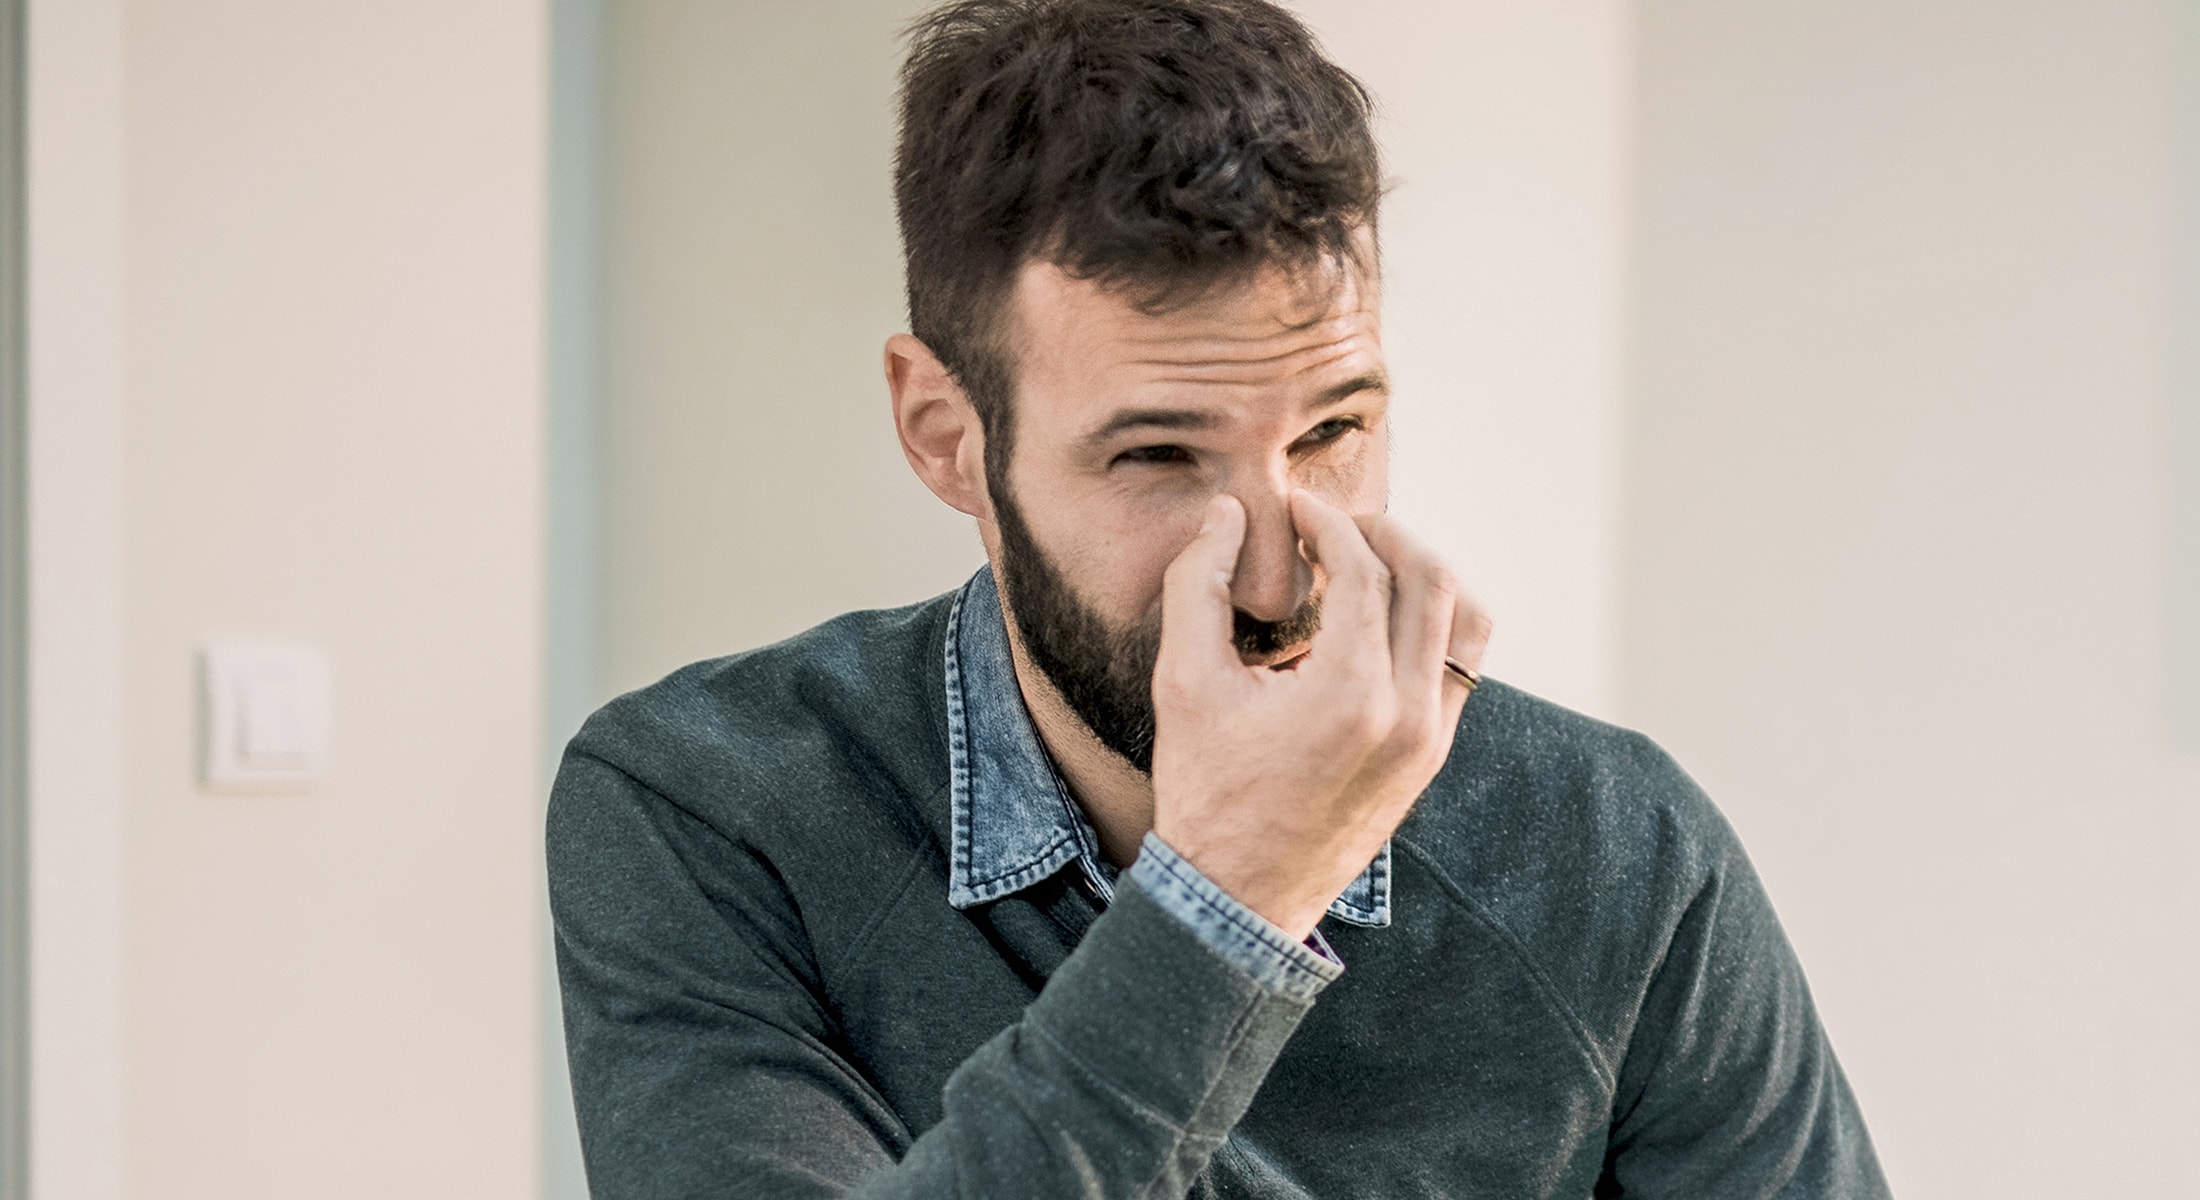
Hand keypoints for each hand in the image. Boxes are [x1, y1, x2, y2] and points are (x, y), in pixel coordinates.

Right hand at [1148, 490, 1491, 940]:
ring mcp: (1430, 738)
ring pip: (1466, 619)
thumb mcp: (1184, 683)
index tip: (1295, 508)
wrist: (1238, 896)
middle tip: (1333, 525)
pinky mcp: (1433, 755)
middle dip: (1383, 534)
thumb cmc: (1204, 791)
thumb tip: (1227, 513)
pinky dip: (1433, 621)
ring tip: (1368, 561)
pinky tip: (1378, 616)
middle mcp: (1408, 714)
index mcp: (1349, 693)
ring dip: (1423, 573)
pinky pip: (1463, 663)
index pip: (1363, 569)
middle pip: (1431, 578)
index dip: (1327, 523)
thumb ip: (1200, 584)